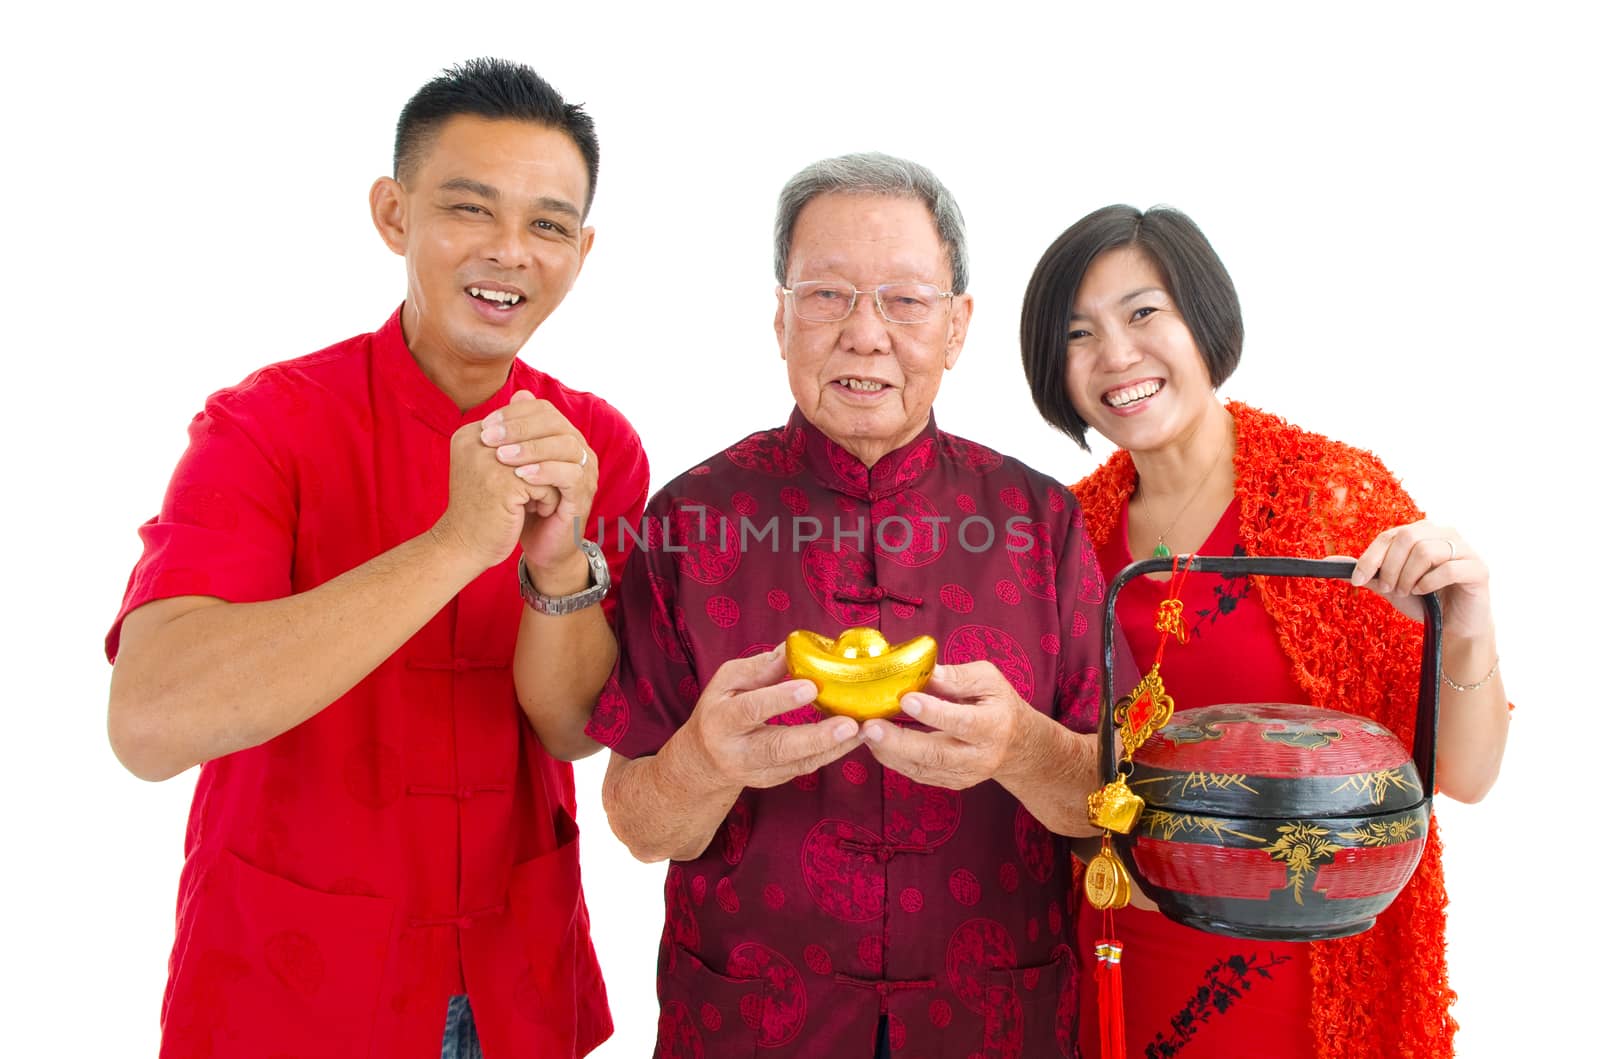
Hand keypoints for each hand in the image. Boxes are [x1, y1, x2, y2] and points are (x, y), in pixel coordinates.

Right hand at [432, 414, 554, 571]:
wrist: (464, 547)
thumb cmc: (481, 507)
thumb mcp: (492, 462)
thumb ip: (509, 431)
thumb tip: (528, 393)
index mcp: (468, 434)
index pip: (519, 423)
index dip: (532, 452)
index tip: (523, 476)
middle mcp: (474, 442)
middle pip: (534, 442)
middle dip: (541, 466)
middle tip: (534, 490)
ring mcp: (488, 461)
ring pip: (543, 462)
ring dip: (545, 484)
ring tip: (533, 501)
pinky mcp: (503, 484)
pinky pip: (546, 483)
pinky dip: (546, 500)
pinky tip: (532, 513)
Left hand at [479, 390, 597, 579]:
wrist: (540, 545)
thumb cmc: (524, 503)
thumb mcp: (512, 467)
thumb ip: (513, 435)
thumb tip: (515, 395)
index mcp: (562, 437)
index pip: (543, 410)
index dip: (514, 414)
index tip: (485, 425)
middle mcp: (578, 450)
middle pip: (555, 422)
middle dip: (518, 427)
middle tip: (489, 437)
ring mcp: (585, 471)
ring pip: (565, 445)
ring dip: (530, 447)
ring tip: (501, 456)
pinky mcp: (584, 494)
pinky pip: (570, 474)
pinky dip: (545, 471)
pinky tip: (520, 476)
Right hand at [682, 646, 860, 790]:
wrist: (705, 760)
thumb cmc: (719, 710)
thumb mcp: (726, 682)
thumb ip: (758, 668)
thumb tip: (793, 649)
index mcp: (721, 720)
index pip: (750, 709)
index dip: (780, 699)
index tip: (811, 687)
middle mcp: (738, 752)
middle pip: (779, 747)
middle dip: (817, 737)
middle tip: (850, 724)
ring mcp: (758, 772)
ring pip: (800, 763)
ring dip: (836, 747)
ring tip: (864, 729)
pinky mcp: (776, 780)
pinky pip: (807, 766)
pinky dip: (833, 752)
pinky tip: (855, 737)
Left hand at [859, 661, 1032, 789]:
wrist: (1016, 745)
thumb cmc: (998, 704)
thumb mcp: (989, 680)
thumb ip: (958, 677)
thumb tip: (926, 671)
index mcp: (992, 725)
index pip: (962, 721)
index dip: (933, 712)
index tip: (906, 699)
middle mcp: (979, 756)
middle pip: (937, 753)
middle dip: (900, 741)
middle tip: (870, 727)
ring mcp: (965, 774)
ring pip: (922, 768)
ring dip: (889, 752)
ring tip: (865, 733)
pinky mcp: (951, 782)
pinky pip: (918, 774)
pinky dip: (894, 760)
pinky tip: (876, 744)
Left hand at [1347, 520, 1493, 639]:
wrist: (1453, 625)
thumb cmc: (1422, 600)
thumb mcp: (1388, 584)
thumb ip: (1364, 571)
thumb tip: (1328, 561)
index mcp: (1421, 532)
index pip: (1389, 536)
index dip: (1370, 558)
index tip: (1358, 581)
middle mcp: (1444, 533)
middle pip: (1407, 538)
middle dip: (1390, 568)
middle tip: (1390, 589)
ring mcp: (1465, 549)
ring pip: (1426, 551)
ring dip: (1409, 577)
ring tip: (1409, 592)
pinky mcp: (1479, 568)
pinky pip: (1449, 568)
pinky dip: (1429, 583)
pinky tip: (1426, 593)